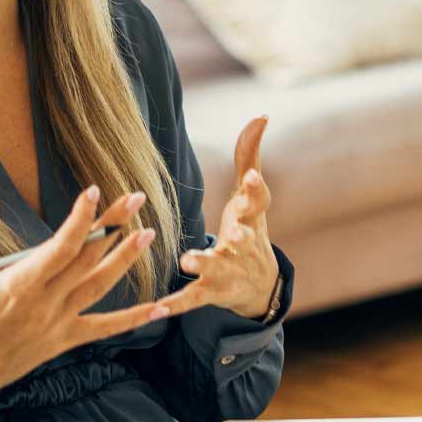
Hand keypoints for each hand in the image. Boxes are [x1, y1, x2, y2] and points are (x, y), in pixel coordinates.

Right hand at [0, 183, 166, 410]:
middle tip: (136, 199)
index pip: (60, 247)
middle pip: (86, 259)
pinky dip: (134, 318)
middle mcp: (43, 304)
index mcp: (17, 285)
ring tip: (148, 233)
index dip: (81, 219)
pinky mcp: (62, 342)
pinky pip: (104, 329)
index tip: (94, 192)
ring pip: (99, 287)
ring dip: (125, 259)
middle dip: (114, 226)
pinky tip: (161, 308)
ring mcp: (56, 324)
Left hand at [155, 115, 279, 321]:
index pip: (258, 203)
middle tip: (233, 235)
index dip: (256, 190)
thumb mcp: (251, 195)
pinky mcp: (210, 292)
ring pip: (215, 268)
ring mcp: (227, 271)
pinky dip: (177, 303)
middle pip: (244, 240)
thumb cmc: (249, 228)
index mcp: (250, 219)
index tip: (252, 178)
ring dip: (203, 263)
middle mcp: (243, 246)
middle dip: (240, 237)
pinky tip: (159, 308)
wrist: (259, 287)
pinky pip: (192, 298)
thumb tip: (262, 114)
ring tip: (188, 259)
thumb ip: (250, 154)